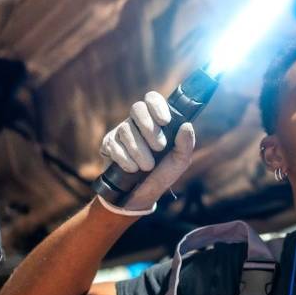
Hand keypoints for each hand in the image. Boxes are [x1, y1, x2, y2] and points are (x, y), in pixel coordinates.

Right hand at [99, 91, 194, 211]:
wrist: (142, 195)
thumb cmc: (163, 173)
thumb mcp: (180, 161)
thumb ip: (186, 144)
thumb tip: (187, 125)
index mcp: (156, 120)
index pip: (152, 99)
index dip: (157, 106)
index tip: (165, 121)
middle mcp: (137, 122)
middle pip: (137, 109)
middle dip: (148, 127)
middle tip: (159, 147)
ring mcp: (121, 132)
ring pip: (126, 129)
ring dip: (139, 149)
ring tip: (148, 166)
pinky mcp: (108, 145)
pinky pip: (113, 145)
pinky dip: (125, 159)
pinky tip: (132, 169)